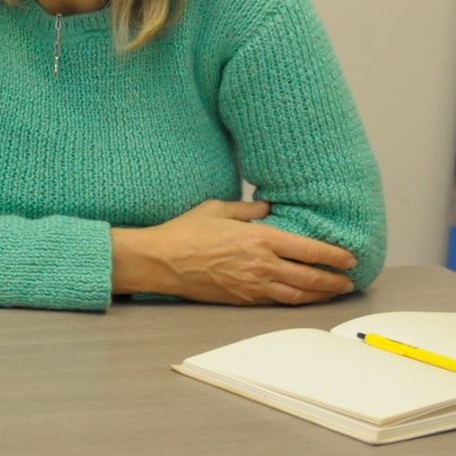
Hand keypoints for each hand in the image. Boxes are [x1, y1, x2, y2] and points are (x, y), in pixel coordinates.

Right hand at [111, 200, 356, 305]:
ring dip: (321, 294)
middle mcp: (261, 264)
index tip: (349, 257)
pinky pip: (277, 302)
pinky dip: (296, 301)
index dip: (333, 255)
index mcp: (259, 239)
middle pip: (310, 277)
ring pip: (298, 294)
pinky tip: (303, 298)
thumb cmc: (185, 232)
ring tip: (333, 292)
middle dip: (334, 279)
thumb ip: (247, 209)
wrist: (162, 261)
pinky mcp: (242, 299)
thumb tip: (267, 207)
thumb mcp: (216, 209)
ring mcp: (253, 285)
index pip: (308, 250)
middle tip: (349, 279)